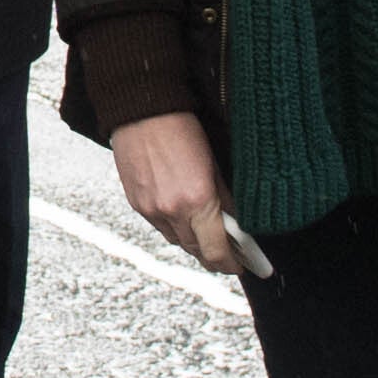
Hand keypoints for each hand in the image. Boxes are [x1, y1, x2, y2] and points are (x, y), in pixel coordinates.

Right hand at [112, 110, 236, 270]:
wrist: (142, 111)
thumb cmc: (181, 129)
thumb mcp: (214, 163)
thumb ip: (225, 198)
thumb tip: (237, 222)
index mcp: (197, 201)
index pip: (216, 250)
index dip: (230, 264)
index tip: (241, 266)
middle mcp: (172, 211)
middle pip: (196, 251)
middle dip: (214, 256)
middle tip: (229, 256)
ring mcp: (151, 210)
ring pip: (177, 241)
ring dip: (194, 243)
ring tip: (207, 236)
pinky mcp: (136, 204)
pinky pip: (160, 227)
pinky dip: (175, 227)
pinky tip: (184, 217)